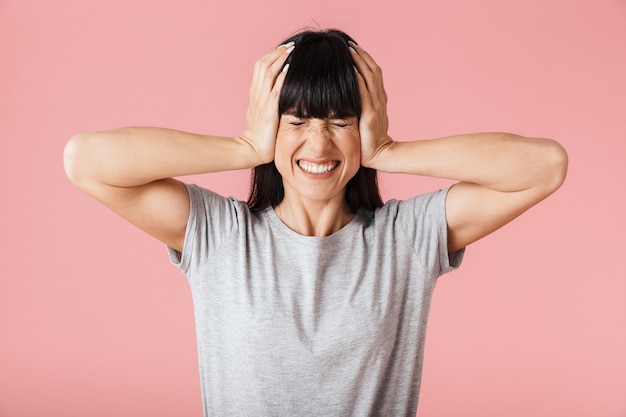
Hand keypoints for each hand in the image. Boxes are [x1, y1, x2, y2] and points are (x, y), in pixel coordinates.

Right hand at [239, 42, 293, 164]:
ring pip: (267, 74)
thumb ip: (268, 101)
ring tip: (290, 51)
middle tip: (289, 45)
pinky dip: (282, 79)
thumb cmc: (260, 135)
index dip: (271, 56)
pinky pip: (275, 91)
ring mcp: (261, 102)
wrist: (252, 150)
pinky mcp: (268, 112)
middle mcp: (256, 94)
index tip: (284, 48)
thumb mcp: (263, 113)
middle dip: (276, 54)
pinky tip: (289, 69)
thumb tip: (280, 91)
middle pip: (262, 66)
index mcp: (255, 94)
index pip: (260, 67)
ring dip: (279, 60)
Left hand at [350, 41, 393, 168]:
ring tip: (350, 51)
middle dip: (361, 57)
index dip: (365, 59)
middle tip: (350, 44)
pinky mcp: (371, 116)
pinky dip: (359, 83)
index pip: (374, 73)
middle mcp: (380, 99)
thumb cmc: (369, 139)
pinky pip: (365, 96)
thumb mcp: (365, 118)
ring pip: (370, 79)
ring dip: (360, 64)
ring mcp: (377, 107)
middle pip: (373, 71)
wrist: (381, 154)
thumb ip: (360, 105)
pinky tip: (353, 72)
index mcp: (379, 98)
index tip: (353, 48)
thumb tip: (347, 93)